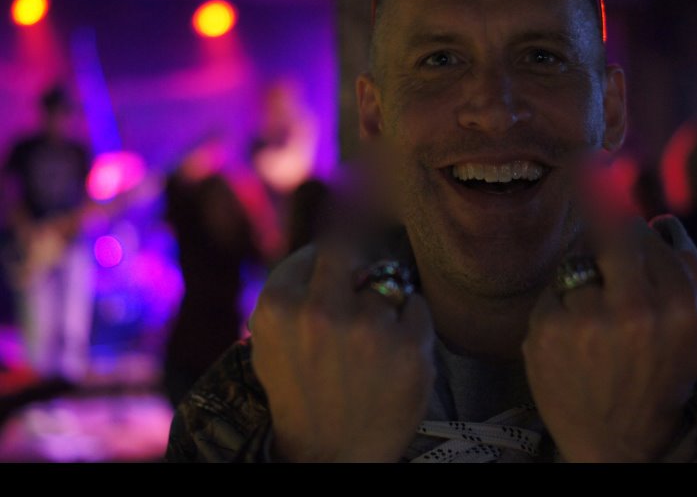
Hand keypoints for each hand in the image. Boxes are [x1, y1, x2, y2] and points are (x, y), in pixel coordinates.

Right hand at [249, 242, 435, 461]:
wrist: (331, 456)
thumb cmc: (300, 395)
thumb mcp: (269, 343)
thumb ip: (289, 294)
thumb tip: (320, 251)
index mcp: (279, 306)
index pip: (315, 251)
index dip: (328, 265)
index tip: (338, 280)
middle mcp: (320, 311)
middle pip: (348, 249)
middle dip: (356, 267)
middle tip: (360, 290)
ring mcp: (368, 328)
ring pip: (387, 282)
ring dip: (385, 305)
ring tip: (374, 344)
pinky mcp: (410, 347)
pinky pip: (417, 306)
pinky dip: (411, 323)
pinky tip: (395, 353)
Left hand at [522, 217, 696, 461]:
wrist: (615, 442)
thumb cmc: (659, 384)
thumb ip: (692, 278)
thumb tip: (661, 226)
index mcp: (679, 310)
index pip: (648, 238)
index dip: (629, 227)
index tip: (616, 217)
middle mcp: (633, 311)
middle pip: (610, 234)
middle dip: (602, 232)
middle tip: (596, 236)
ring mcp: (585, 320)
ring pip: (577, 262)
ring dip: (581, 277)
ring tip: (589, 311)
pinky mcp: (546, 330)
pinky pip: (551, 291)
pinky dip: (558, 304)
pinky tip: (569, 333)